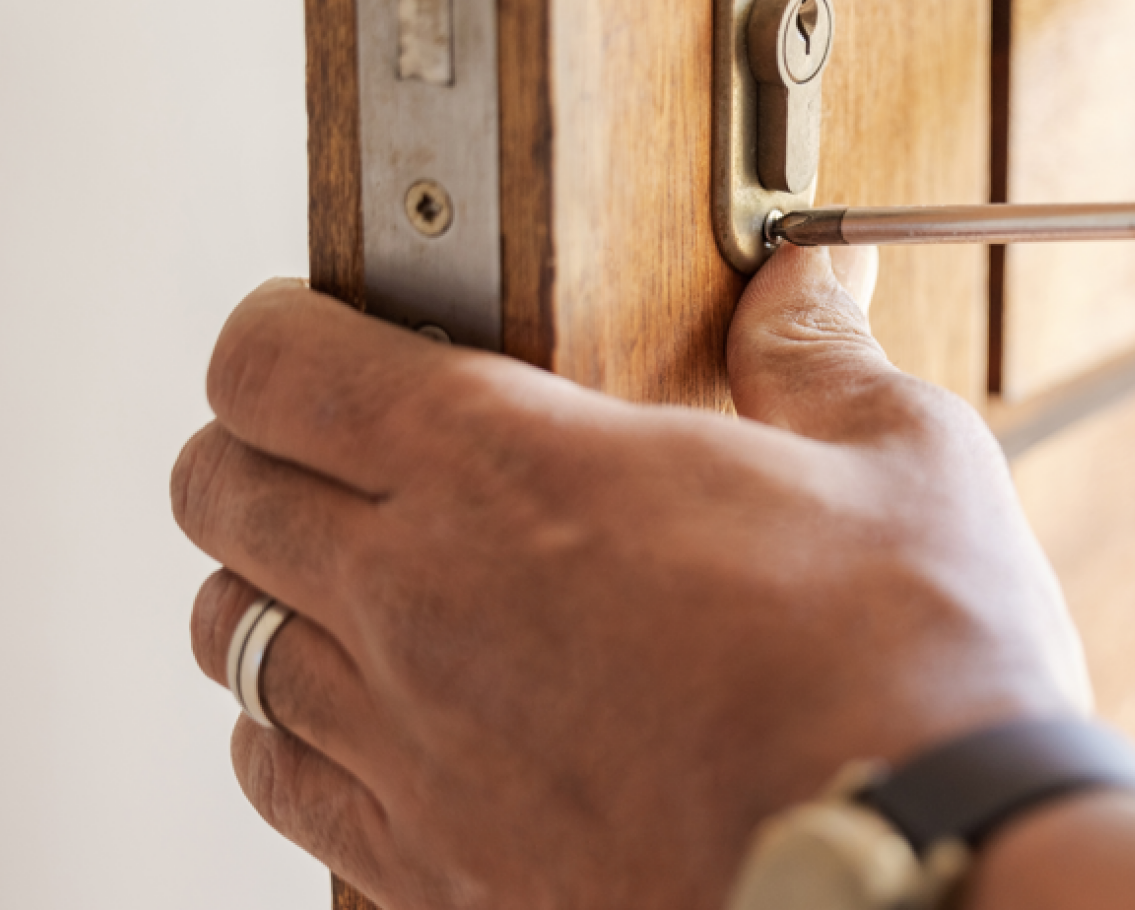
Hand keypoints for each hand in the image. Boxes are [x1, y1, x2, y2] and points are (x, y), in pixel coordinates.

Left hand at [173, 248, 1088, 907]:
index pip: (276, 368)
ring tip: (349, 577)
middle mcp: (423, 604)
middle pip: (218, 495)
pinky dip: (295, 737)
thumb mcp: (901, 461)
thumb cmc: (916, 670)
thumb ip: (815, 359)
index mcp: (514, 468)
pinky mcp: (437, 872)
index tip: (319, 323)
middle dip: (258, 446)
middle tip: (336, 437)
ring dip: (271, 590)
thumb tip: (804, 284)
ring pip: (230, 643)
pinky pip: (282, 786)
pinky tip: (373, 721)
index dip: (279, 329)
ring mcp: (414, 751)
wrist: (914, 880)